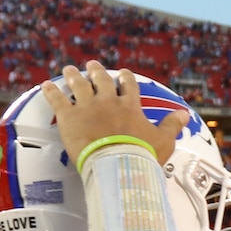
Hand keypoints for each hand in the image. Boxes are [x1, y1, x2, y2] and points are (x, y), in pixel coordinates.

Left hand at [41, 61, 188, 167]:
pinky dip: (51, 91)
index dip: (126, 78)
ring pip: (79, 85)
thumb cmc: (142, 155)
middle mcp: (108, 101)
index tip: (123, 73)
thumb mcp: (163, 141)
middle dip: (97, 71)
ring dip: (73, 76)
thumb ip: (172, 126)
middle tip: (92, 65)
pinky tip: (46, 85)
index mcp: (129, 106)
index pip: (129, 86)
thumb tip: (184, 114)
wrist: (118, 165)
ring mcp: (87, 107)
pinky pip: (57, 100)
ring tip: (69, 69)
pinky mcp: (69, 117)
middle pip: (102, 80)